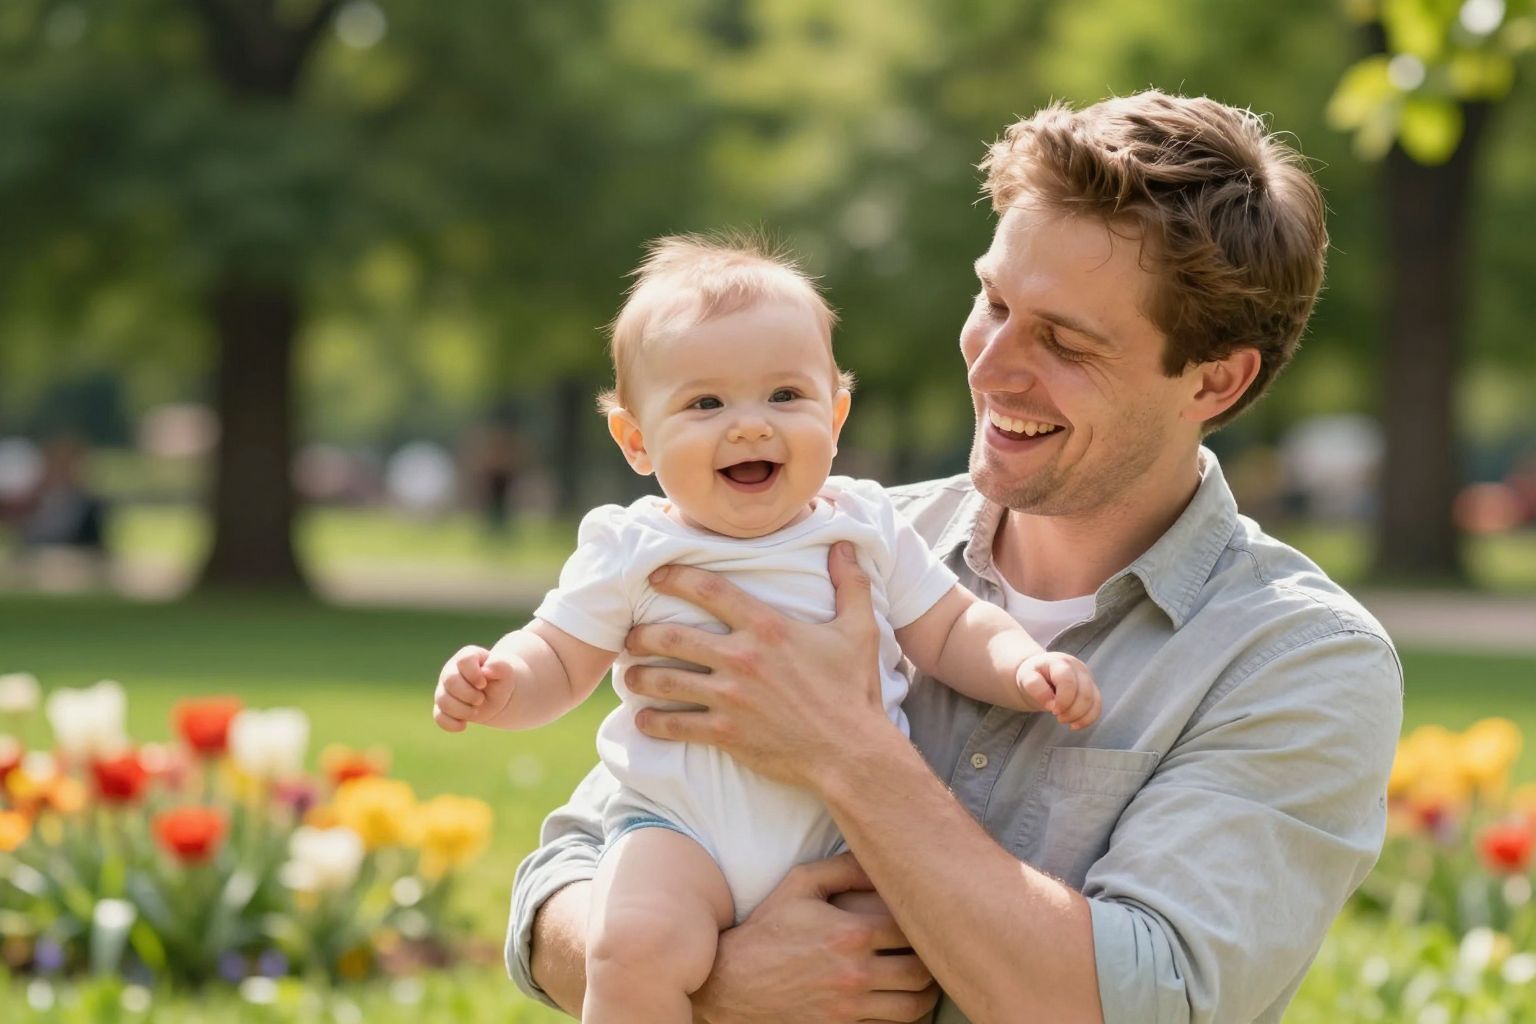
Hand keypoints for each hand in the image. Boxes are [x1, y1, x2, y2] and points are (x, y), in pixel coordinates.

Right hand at [432, 644, 515, 731]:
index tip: (484, 684)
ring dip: (462, 710)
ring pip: (443, 700)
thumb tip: (486, 670)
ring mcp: (444, 689)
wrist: (500, 695)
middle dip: (468, 695)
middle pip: (450, 681)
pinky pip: (439, 717)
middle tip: (481, 700)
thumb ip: (500, 666)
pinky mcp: (443, 707)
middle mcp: (451, 670)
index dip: (474, 675)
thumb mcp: (506, 672)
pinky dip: (451, 724)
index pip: (463, 661)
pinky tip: (464, 725)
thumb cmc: (501, 680)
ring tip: (476, 712)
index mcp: (467, 657)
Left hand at [623, 542, 893, 787]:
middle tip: (630, 635)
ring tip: (629, 675)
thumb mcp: (860, 631)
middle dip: (641, 634)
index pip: (709, 590)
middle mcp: (742, 658)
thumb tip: (845, 545)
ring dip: (639, 677)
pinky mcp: (726, 733)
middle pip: (671, 637)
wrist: (850, 752)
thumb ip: (851, 584)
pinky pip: (676, 725)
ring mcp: (730, 698)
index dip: (675, 578)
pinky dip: (652, 723)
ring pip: (665, 682)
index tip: (655, 577)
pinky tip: (642, 720)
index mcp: (767, 627)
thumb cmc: (854, 691)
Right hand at [693, 854, 937, 1023]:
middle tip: (932, 950)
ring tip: (923, 980)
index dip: (924, 921)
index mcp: (850, 933)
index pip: (912, 927)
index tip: (925, 916)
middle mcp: (855, 973)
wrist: (732, 981)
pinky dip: (903, 1017)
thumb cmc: (768, 928)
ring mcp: (849, 1008)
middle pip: (921, 972)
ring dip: (925, 993)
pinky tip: (899, 1000)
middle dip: (932, 960)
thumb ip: (844, 867)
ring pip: (913, 1007)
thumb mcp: (800, 884)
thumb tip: (882, 855)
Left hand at [1016, 652, 1100, 729]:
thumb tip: (1051, 704)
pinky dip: (1087, 720)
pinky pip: (1097, 708)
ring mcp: (1088, 679)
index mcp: (1061, 662)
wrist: (1040, 673)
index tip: (1051, 710)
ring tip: (1063, 719)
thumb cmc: (1033, 675)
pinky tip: (1074, 725)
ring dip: (1079, 717)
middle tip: (1057, 716)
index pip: (1068, 682)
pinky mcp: (1093, 690)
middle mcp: (1079, 668)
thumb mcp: (1026, 677)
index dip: (1062, 700)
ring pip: (1093, 702)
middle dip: (1071, 712)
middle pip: (1084, 695)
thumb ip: (1035, 687)